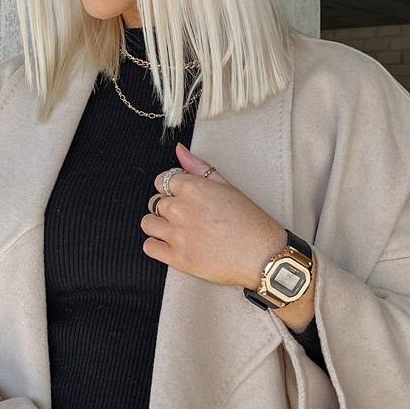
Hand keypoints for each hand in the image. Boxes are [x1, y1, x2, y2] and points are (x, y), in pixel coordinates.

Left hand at [140, 142, 287, 288]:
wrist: (263, 255)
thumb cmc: (250, 221)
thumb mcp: (227, 186)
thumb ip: (199, 167)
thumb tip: (179, 150)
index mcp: (192, 188)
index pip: (161, 181)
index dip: (172, 189)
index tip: (183, 198)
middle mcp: (180, 209)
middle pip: (154, 202)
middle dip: (166, 207)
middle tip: (185, 216)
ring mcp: (177, 234)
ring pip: (147, 223)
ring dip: (158, 225)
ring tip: (177, 231)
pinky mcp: (177, 258)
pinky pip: (149, 247)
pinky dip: (156, 246)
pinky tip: (172, 246)